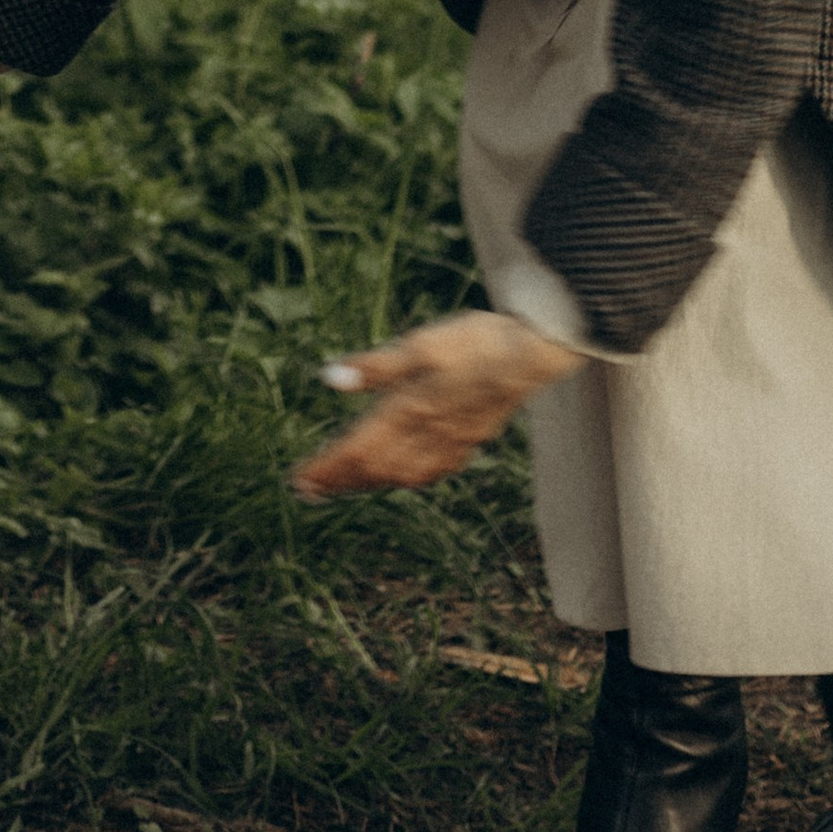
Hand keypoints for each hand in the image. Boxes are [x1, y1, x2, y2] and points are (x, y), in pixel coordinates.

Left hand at [294, 309, 585, 498]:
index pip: (358, 450)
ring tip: (347, 482)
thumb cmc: (475, 342)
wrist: (534, 353)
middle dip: (341, 481)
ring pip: (404, 474)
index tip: (298, 482)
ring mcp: (454, 441)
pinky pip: (432, 470)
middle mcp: (429, 435)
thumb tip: (329, 379)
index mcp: (410, 410)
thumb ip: (374, 366)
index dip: (326, 468)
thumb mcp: (419, 344)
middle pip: (377, 469)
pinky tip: (405, 472)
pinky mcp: (472, 437)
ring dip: (371, 482)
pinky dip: (407, 477)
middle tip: (310, 489)